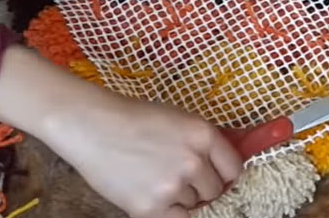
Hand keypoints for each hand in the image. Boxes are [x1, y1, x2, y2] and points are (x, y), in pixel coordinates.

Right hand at [0, 46, 242, 217]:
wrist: (93, 127)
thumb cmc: (137, 119)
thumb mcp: (182, 120)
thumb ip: (205, 144)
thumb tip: (225, 170)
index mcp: (204, 136)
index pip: (234, 169)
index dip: (226, 176)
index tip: (219, 180)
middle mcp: (194, 162)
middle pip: (214, 190)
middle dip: (202, 187)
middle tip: (179, 178)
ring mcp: (172, 187)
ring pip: (193, 205)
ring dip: (182, 198)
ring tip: (157, 179)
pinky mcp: (149, 207)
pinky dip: (168, 211)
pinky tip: (155, 196)